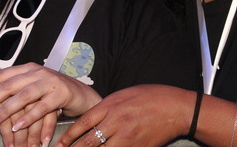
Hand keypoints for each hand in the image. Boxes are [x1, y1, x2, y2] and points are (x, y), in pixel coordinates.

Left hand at [0, 63, 101, 142]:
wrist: (82, 95)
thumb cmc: (55, 94)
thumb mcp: (34, 89)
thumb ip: (16, 93)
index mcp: (28, 69)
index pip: (1, 76)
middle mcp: (37, 72)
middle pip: (8, 85)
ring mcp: (50, 82)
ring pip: (23, 96)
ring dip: (5, 110)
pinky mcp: (61, 94)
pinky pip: (41, 107)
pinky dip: (28, 118)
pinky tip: (18, 126)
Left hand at [55, 84, 192, 146]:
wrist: (176, 108)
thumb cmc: (152, 96)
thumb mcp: (125, 94)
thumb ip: (107, 107)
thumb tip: (92, 120)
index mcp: (111, 106)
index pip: (83, 123)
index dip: (69, 136)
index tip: (59, 144)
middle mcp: (116, 122)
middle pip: (88, 142)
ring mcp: (127, 138)